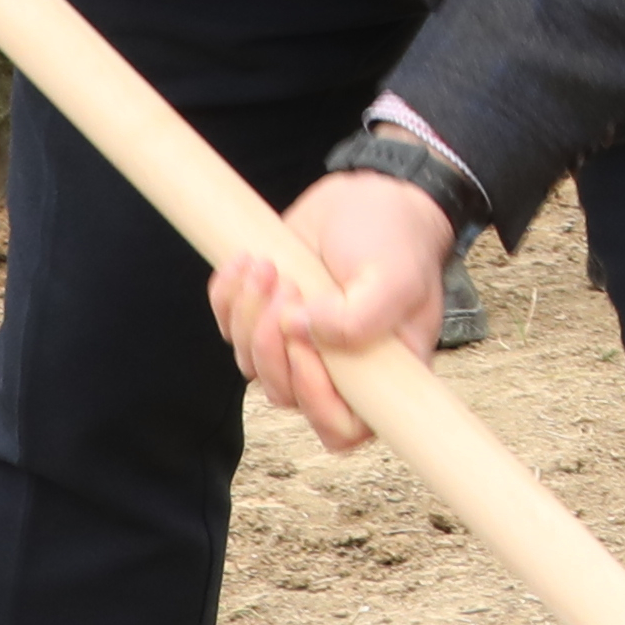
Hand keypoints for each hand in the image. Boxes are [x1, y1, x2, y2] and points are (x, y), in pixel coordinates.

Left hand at [210, 171, 456, 447]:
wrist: (370, 196)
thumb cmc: (397, 241)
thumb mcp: (396, 277)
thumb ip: (359, 318)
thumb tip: (299, 331)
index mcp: (377, 376)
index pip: (340, 429)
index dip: (315, 400)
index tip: (307, 347)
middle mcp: (335, 370)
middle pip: (285, 394)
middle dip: (272, 344)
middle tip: (287, 287)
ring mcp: (295, 345)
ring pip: (251, 364)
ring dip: (249, 314)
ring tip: (270, 265)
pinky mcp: (263, 317)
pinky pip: (227, 327)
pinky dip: (228, 296)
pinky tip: (247, 260)